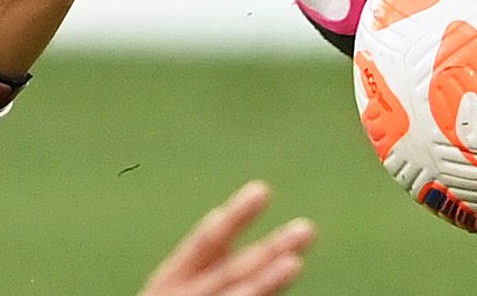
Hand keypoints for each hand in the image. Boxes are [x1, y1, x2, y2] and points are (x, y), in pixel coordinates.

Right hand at [135, 184, 311, 295]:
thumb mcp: (176, 289)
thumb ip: (208, 266)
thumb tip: (235, 223)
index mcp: (170, 282)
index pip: (205, 244)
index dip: (234, 218)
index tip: (262, 190)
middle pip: (230, 273)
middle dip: (268, 251)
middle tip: (306, 229)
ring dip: (265, 283)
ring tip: (294, 264)